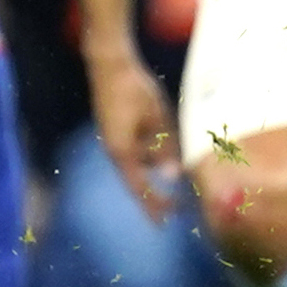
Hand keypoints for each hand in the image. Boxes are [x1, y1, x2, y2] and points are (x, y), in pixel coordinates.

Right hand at [86, 43, 179, 222]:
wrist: (109, 63)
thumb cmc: (135, 90)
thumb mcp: (157, 120)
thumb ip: (164, 148)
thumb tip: (172, 174)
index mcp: (123, 151)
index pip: (139, 187)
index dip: (152, 205)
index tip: (163, 223)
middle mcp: (115, 148)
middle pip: (138, 176)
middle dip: (156, 190)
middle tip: (176, 207)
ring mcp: (112, 137)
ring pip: (138, 160)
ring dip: (155, 164)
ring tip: (176, 166)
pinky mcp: (114, 126)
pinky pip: (135, 147)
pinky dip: (149, 151)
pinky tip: (162, 144)